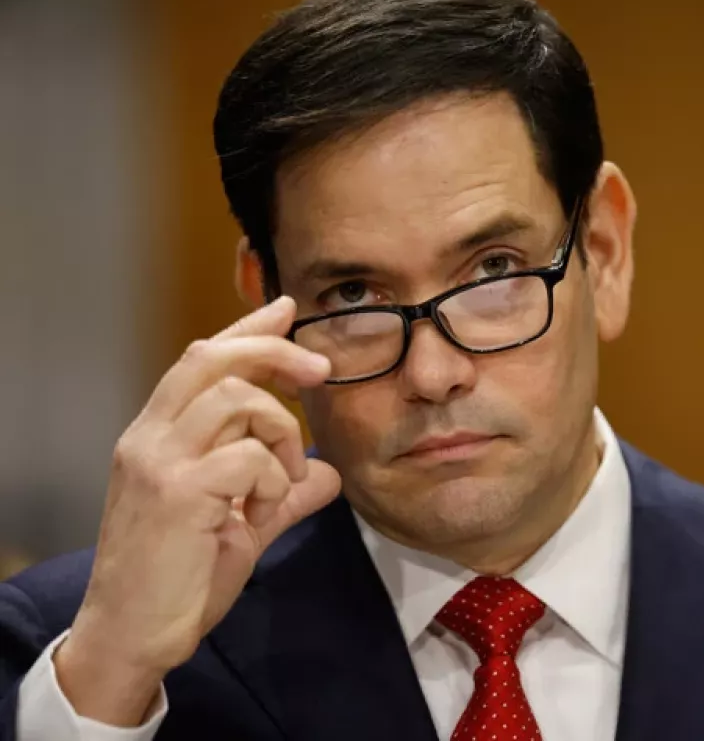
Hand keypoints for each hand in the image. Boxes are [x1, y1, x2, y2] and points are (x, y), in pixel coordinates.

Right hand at [55, 296, 341, 725]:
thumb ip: (282, 493)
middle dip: (276, 353)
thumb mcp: (240, 525)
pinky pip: (249, 458)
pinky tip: (262, 514)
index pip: (200, 360)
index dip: (247, 331)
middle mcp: (150, 439)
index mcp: (157, 436)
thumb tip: (328, 472)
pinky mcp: (178, 492)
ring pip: (239, 400)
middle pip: (214, 359)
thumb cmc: (180, 581)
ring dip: (281, 435)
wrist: (134, 635)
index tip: (286, 309)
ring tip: (281, 483)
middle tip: (321, 371)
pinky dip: (274, 482)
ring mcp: (159, 462)